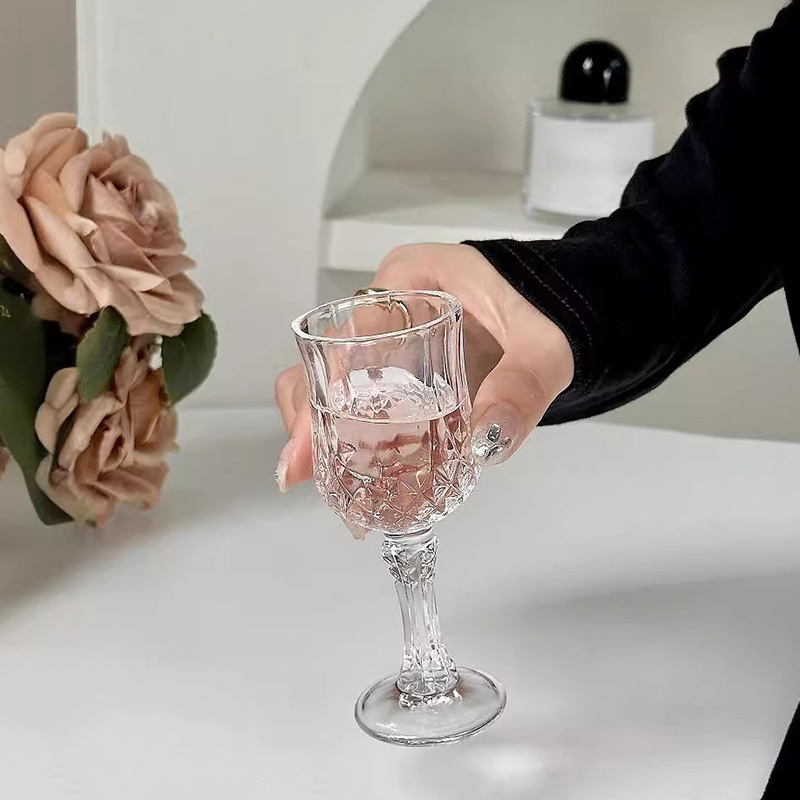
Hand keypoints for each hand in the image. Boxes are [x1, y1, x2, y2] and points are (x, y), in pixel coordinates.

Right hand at [274, 243, 574, 490]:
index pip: (347, 334)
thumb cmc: (545, 314)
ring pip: (332, 385)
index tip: (310, 441)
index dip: (320, 390)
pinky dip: (352, 438)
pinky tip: (358, 477)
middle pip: (322, 362)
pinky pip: (360, 401)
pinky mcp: (397, 370)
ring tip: (329, 486)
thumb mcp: (542, 346)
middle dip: (308, 419)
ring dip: (323, 434)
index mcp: (408, 281)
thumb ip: (522, 385)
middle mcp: (385, 308)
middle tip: (303, 472)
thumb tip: (486, 439)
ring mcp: (386, 341)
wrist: (562, 314)